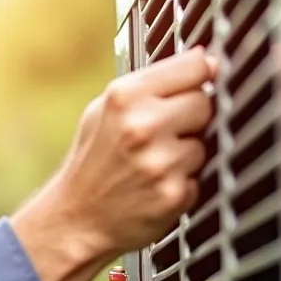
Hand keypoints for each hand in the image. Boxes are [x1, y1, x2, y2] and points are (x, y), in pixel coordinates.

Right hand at [11, 48, 217, 280]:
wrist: (74, 220)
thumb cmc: (92, 163)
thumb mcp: (104, 110)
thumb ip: (150, 83)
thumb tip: (202, 60)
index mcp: (125, 97)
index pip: (194, 66)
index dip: (201, 73)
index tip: (201, 80)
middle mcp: (142, 125)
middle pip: (205, 102)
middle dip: (191, 117)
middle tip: (165, 133)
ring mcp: (160, 161)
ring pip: (206, 143)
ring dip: (187, 153)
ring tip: (155, 163)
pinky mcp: (174, 194)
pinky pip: (201, 176)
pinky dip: (184, 182)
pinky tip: (156, 185)